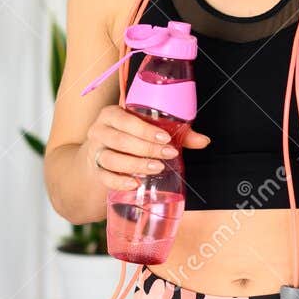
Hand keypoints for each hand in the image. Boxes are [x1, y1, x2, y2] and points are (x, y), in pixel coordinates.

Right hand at [84, 104, 209, 192]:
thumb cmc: (128, 140)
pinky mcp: (94, 171)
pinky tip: (134, 183)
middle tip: (167, 155)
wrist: (97, 158)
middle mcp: (99, 131)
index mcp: (112, 114)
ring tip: (156, 168)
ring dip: (135, 164)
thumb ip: (176, 134)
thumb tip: (204, 141)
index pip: (126, 119)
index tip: (165, 138)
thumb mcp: (147, 132)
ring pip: (112, 158)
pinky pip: (105, 177)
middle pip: (120, 140)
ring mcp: (95, 152)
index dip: (145, 129)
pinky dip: (119, 181)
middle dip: (146, 148)